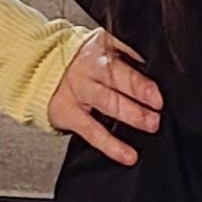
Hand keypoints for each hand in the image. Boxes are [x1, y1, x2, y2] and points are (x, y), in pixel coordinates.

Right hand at [48, 28, 162, 164]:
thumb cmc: (82, 62)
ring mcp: (78, 91)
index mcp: (101, 48)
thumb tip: (156, 68)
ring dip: (131, 114)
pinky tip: (127, 154)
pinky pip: (92, 131)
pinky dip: (111, 145)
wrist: (39, 71)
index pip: (126, 54)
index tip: (162, 80)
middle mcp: (89, 68)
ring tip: (150, 123)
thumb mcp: (102, 48)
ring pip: (107, 102)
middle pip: (117, 78)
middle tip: (159, 102)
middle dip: (140, 90)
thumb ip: (126, 54)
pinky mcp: (68, 114)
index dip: (144, 68)